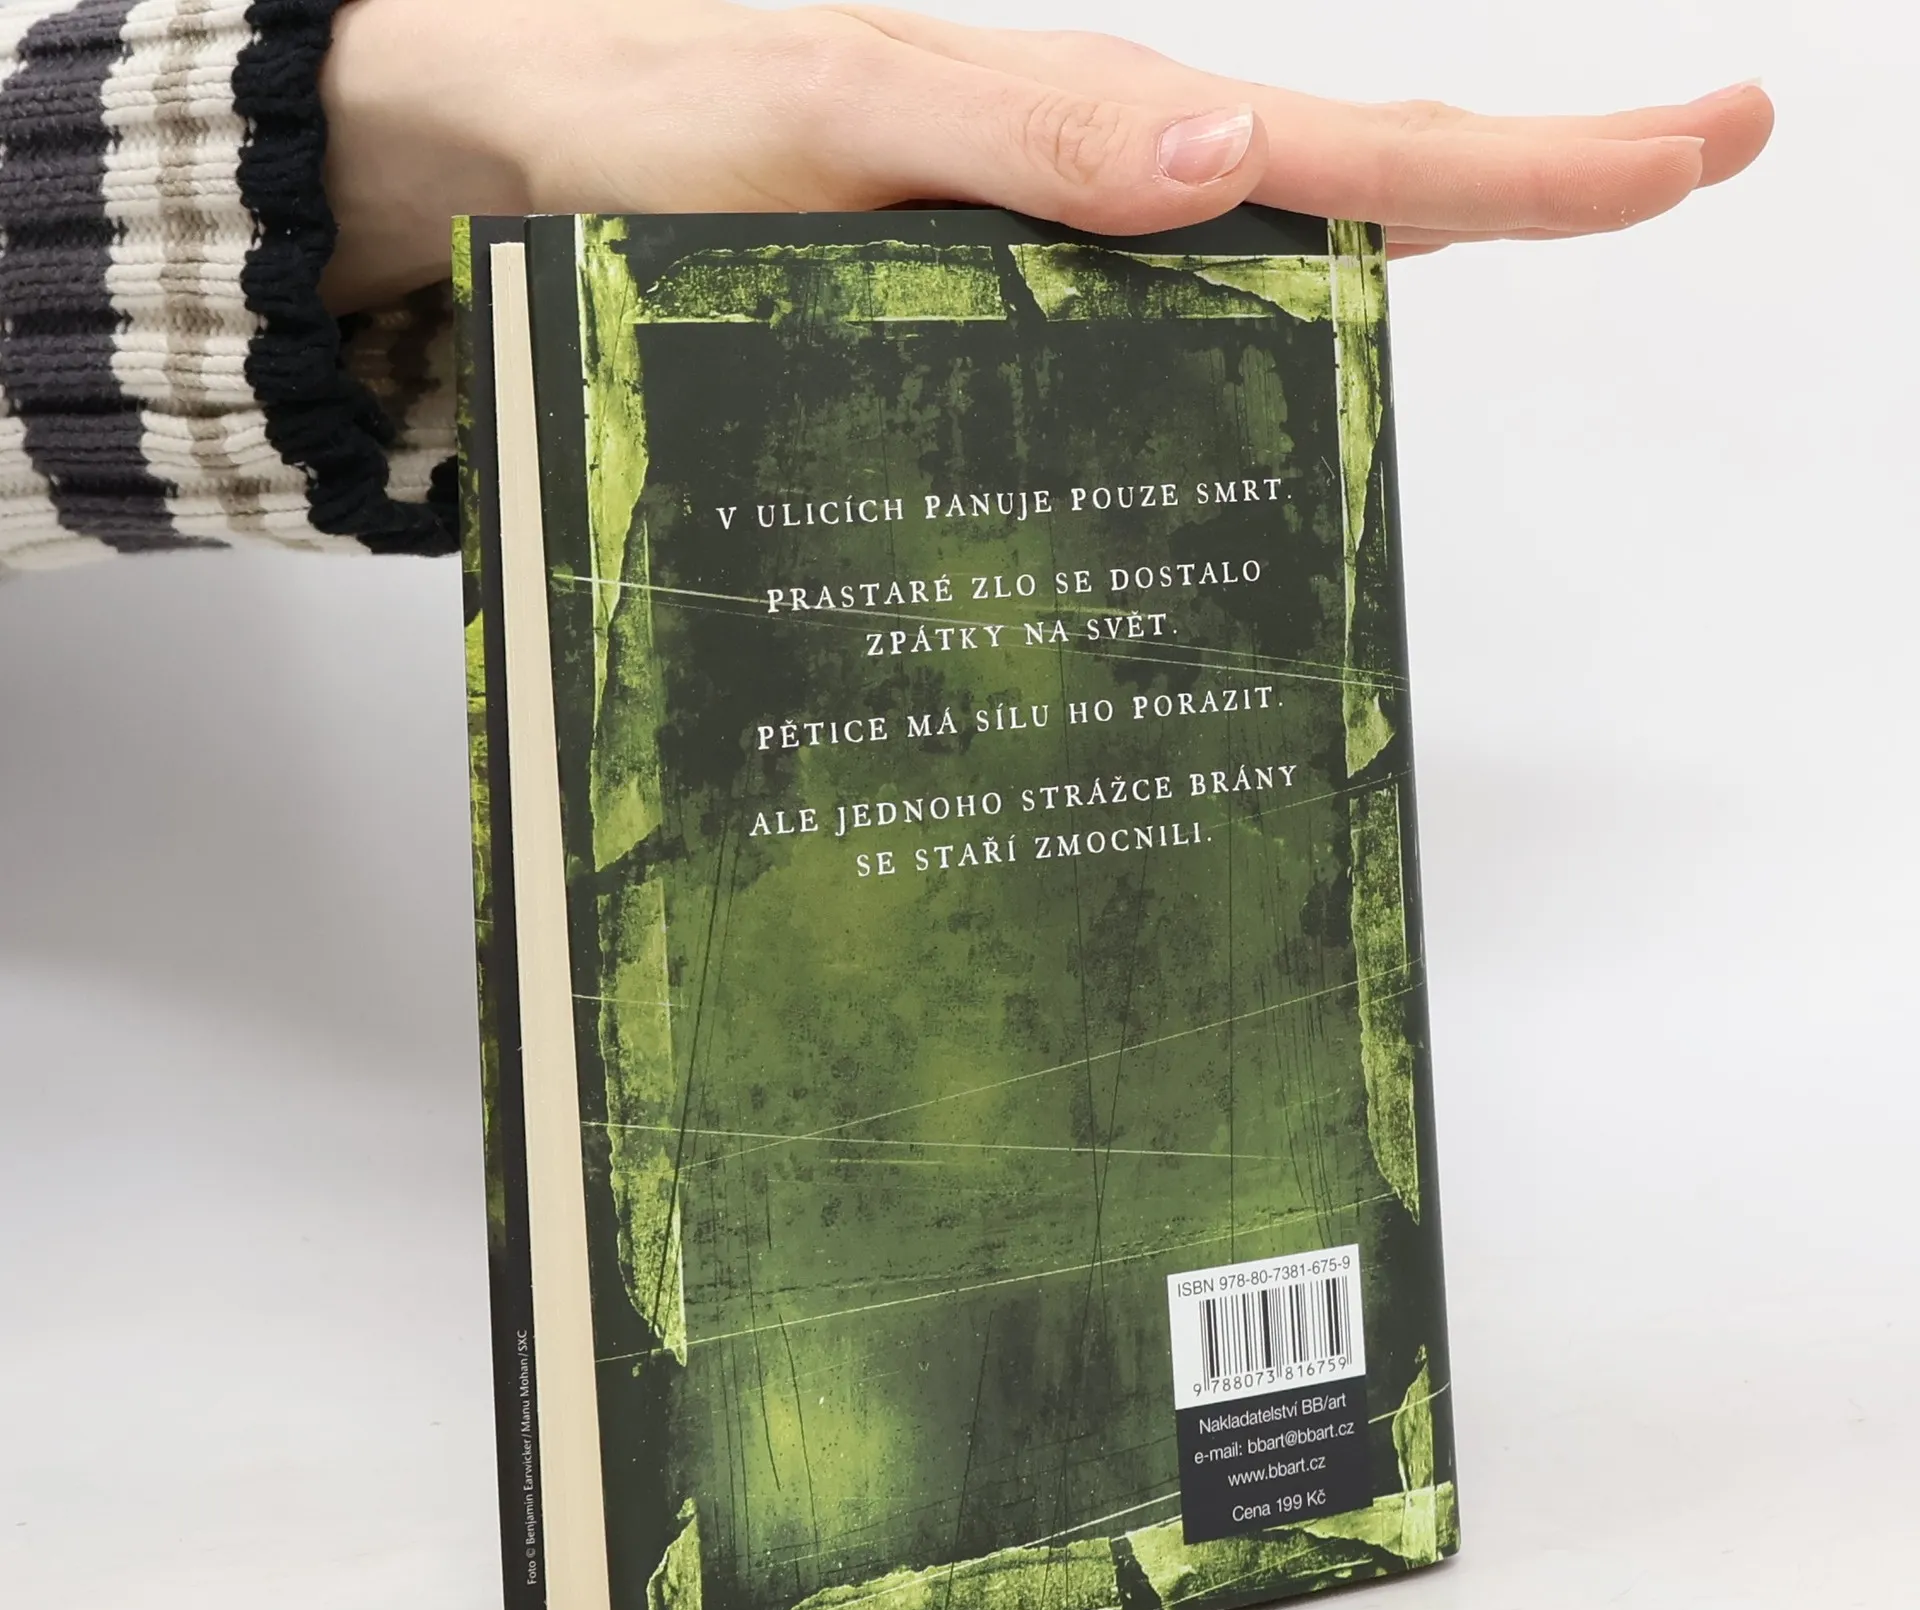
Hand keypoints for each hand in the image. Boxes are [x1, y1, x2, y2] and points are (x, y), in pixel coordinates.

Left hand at [318, 0, 1772, 310]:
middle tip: (1692, 159)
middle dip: (1525, 177)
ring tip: (1560, 248)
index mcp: (1085, 131)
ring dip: (1405, 268)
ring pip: (1261, 269)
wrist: (526, 145)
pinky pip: (1141, 338)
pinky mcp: (993, 308)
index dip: (1522, 155)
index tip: (1694, 140)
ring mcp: (1053, 257)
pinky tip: (1273, 415)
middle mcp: (1090, 193)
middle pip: (1345, 190)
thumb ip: (1015, 135)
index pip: (1343, 143)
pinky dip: (1235, 361)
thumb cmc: (655, 118)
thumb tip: (1228, 163)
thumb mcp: (827, 113)